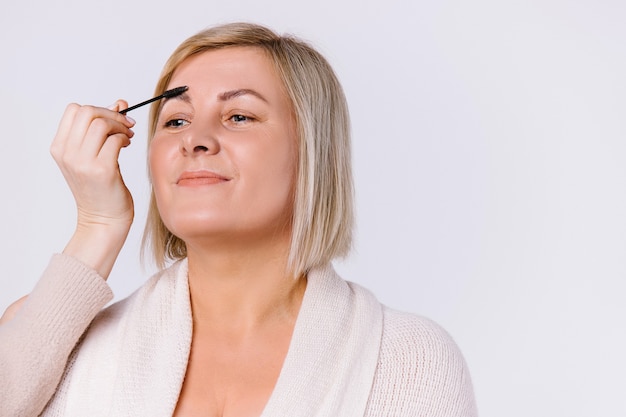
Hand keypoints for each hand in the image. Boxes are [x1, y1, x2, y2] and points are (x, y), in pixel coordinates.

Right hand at [50, 101, 135, 277]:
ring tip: (127, 137)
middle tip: (125, 125)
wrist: (103, 219)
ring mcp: (82, 162)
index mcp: (60, 148)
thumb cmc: (101, 188)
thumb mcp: (95, 155)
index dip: (98, 108)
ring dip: (120, 126)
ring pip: (102, 123)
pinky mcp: (102, 170)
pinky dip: (125, 139)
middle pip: (88, 112)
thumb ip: (103, 129)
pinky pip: (115, 140)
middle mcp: (67, 153)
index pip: (74, 110)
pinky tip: (126, 147)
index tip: (113, 117)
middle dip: (111, 115)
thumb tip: (120, 103)